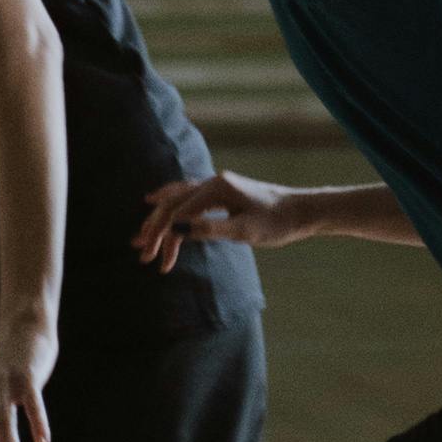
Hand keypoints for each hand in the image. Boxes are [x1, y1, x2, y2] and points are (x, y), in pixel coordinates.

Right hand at [135, 170, 306, 271]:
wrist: (301, 211)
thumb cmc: (276, 222)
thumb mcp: (244, 230)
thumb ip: (210, 229)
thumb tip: (177, 230)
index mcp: (216, 189)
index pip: (178, 213)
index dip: (161, 236)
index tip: (153, 259)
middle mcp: (212, 183)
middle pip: (173, 204)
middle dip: (154, 229)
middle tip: (141, 252)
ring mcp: (216, 186)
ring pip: (178, 200)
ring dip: (160, 220)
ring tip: (142, 240)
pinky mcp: (221, 194)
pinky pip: (188, 198)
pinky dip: (172, 208)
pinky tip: (159, 210)